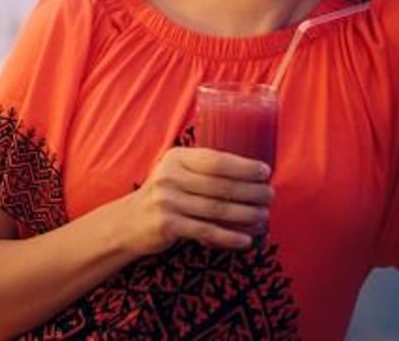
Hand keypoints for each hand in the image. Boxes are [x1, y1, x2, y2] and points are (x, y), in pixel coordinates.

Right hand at [120, 147, 273, 253]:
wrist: (128, 222)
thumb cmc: (164, 196)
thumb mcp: (176, 173)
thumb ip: (202, 169)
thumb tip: (251, 174)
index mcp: (177, 158)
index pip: (216, 160)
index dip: (244, 166)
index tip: (265, 172)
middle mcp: (170, 177)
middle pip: (221, 185)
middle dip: (251, 192)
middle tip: (270, 197)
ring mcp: (167, 201)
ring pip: (217, 209)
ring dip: (246, 216)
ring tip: (263, 219)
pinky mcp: (167, 225)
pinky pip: (206, 231)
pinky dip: (229, 237)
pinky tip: (246, 240)